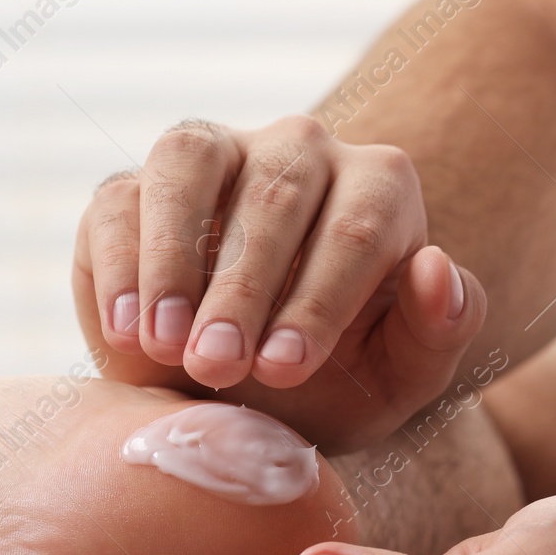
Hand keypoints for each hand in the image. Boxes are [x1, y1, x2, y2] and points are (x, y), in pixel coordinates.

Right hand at [74, 116, 485, 452]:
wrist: (231, 404)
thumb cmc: (331, 387)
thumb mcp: (396, 383)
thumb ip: (438, 332)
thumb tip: (435, 267)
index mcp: (377, 186)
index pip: (356, 227)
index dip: (319, 300)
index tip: (285, 371)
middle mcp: (296, 150)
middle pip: (274, 195)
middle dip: (243, 289)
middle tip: (219, 369)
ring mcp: (209, 157)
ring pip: (189, 162)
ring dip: (173, 258)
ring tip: (165, 345)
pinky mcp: (130, 190)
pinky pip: (119, 202)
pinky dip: (117, 267)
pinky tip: (123, 334)